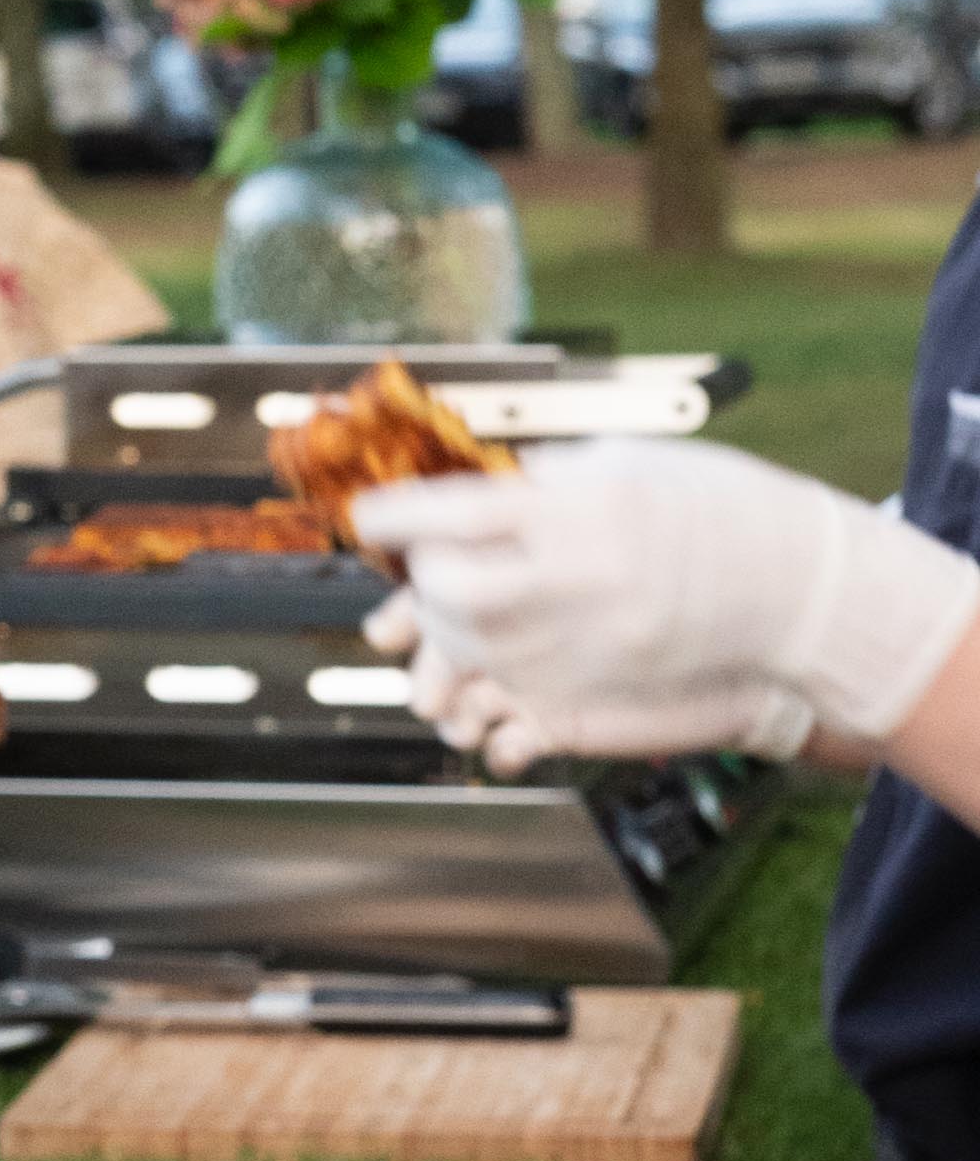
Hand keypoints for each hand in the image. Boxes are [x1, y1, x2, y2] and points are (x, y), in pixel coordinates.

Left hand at [350, 438, 979, 766]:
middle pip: (449, 590)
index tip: (363, 518)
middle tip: (422, 564)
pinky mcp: (597, 690)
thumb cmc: (715, 510)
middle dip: (422, 579)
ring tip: (452, 606)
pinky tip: (491, 649)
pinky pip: (506, 694)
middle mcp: (577, 580)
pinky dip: (481, 672)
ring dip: (440, 631)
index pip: (454, 514)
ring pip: (466, 651)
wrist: (797, 591)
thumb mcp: (625, 466)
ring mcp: (586, 644)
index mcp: (581, 509)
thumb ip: (540, 483)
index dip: (395, 517)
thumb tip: (470, 492)